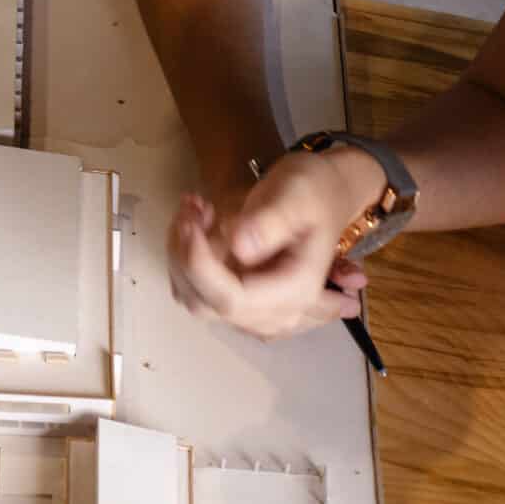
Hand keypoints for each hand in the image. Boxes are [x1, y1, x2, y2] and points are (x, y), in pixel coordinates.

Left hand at [170, 146, 378, 341]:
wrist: (323, 196)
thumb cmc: (314, 192)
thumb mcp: (297, 194)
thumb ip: (273, 220)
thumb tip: (240, 247)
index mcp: (296, 290)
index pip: (233, 300)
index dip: (201, 267)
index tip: (190, 222)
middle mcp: (275, 311)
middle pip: (205, 303)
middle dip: (186, 254)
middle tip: (193, 206)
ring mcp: (253, 309)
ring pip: (192, 296)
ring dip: (181, 252)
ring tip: (197, 207)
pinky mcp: (236, 298)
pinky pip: (194, 288)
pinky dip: (185, 256)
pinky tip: (199, 221)